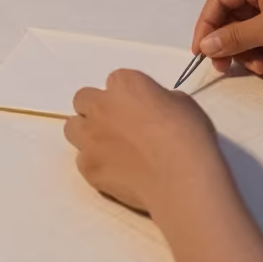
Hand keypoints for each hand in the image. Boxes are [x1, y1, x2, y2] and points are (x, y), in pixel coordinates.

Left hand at [64, 69, 224, 213]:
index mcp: (125, 83)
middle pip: (84, 99)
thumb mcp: (182, 104)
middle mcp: (101, 106)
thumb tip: (152, 109)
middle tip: (118, 126)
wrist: (181, 180)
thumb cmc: (189, 138)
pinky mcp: (87, 166)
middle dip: (97, 109)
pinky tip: (116, 172)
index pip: (115, 81)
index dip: (127, 96)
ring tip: (109, 148)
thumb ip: (159, 100)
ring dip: (86, 132)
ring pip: (73, 127)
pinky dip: (95, 162)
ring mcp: (89, 137)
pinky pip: (81, 158)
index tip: (139, 109)